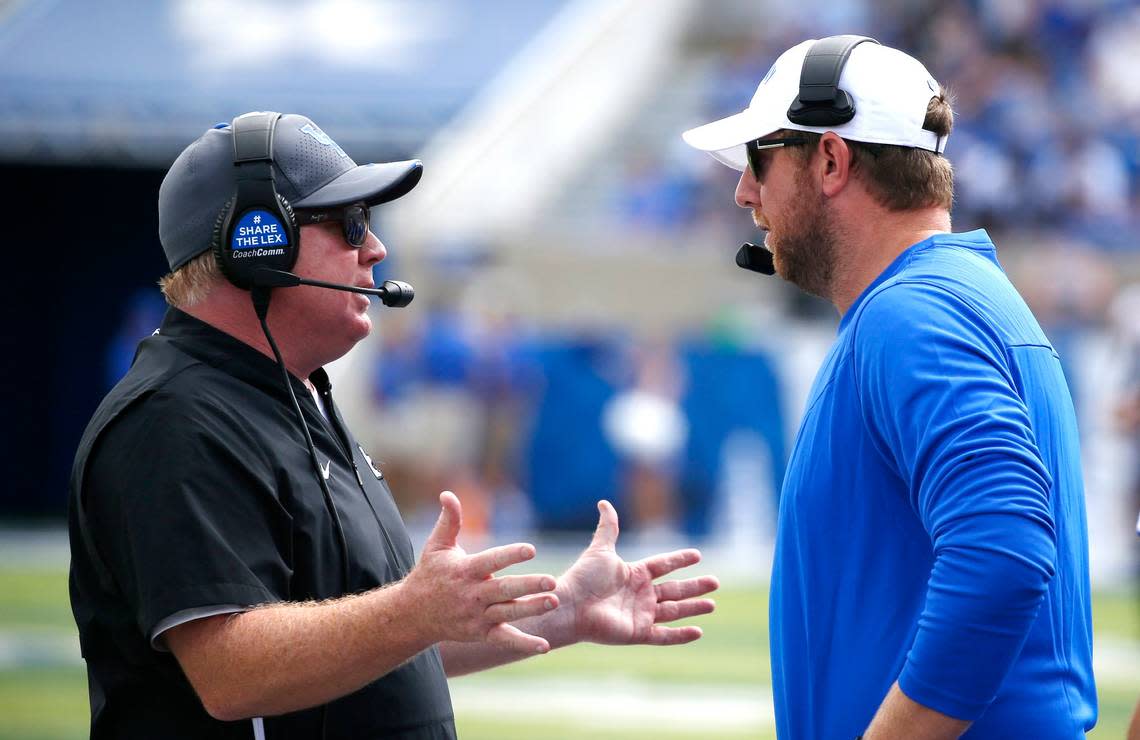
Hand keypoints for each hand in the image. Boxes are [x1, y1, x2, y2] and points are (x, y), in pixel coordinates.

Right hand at [404, 492, 557, 652]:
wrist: (414, 614)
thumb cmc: (430, 574)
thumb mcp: (436, 545)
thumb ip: (449, 520)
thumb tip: (448, 493)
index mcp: (465, 571)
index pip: (491, 561)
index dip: (511, 555)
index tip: (531, 549)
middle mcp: (472, 595)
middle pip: (504, 590)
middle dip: (528, 586)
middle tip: (552, 581)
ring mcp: (477, 616)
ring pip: (508, 614)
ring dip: (532, 609)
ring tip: (554, 601)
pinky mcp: (481, 633)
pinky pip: (504, 640)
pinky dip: (524, 644)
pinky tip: (545, 645)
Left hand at [555, 500, 717, 645]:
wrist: (571, 605)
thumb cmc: (583, 577)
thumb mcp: (601, 549)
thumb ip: (608, 527)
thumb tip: (605, 502)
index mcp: (634, 574)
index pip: (663, 566)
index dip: (680, 560)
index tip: (697, 555)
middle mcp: (640, 595)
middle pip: (674, 590)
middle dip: (695, 587)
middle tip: (715, 582)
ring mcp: (641, 615)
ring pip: (674, 611)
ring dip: (693, 608)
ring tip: (712, 604)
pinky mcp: (637, 633)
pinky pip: (664, 636)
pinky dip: (681, 635)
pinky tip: (698, 631)